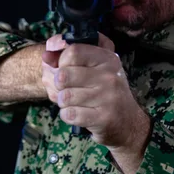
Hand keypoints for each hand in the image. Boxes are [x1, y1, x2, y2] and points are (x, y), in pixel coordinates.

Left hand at [41, 33, 148, 150]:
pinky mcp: (104, 118)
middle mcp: (110, 75)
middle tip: (69, 89)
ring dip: (64, 102)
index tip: (65, 68)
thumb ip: (67, 56)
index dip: (61, 61)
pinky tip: (79, 114)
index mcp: (107, 58)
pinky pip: (69, 114)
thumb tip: (46, 55)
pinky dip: (68, 115)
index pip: (73, 51)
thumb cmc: (104, 91)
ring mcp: (109, 97)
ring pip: (64, 97)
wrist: (127, 122)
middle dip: (59, 85)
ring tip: (76, 102)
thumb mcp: (93, 67)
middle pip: (63, 75)